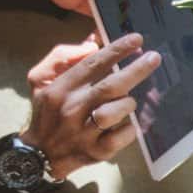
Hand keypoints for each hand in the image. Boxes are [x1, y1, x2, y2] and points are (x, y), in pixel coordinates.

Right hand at [20, 33, 161, 178]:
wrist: (38, 154)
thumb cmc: (48, 112)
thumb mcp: (41, 81)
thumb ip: (62, 58)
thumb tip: (92, 43)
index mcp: (61, 89)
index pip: (92, 64)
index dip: (116, 50)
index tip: (136, 39)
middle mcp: (73, 108)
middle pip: (110, 86)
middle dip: (136, 70)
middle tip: (154, 58)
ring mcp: (85, 131)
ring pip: (116, 111)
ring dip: (128, 103)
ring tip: (129, 101)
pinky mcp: (97, 151)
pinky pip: (123, 136)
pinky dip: (131, 128)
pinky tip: (130, 124)